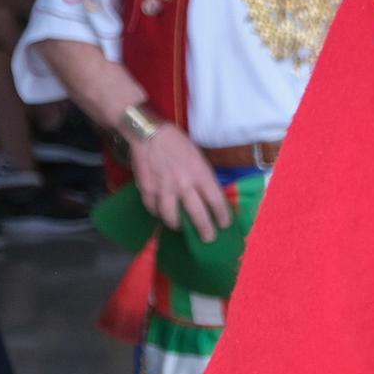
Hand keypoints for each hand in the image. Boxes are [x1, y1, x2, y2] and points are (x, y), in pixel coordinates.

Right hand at [131, 125, 232, 242]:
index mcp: (200, 174)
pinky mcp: (147, 191)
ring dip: (178, 225)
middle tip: (209, 238)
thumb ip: (203, 176)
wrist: (148, 134)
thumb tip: (208, 194)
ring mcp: (165, 190)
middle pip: (198, 215)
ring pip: (173, 218)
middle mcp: (184, 185)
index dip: (222, 215)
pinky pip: (154, 210)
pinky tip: (162, 214)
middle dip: (205, 230)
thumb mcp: (198, 156)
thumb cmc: (177, 142)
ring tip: (182, 227)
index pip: (216, 201)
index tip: (225, 224)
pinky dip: (158, 214)